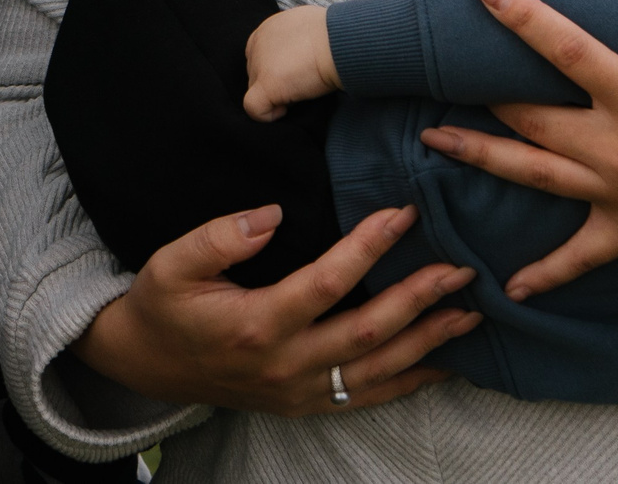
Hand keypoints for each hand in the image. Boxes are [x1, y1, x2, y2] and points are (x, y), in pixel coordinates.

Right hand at [73, 203, 478, 417]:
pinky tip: (444, 363)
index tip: (402, 213)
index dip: (368, 246)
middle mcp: (285, 365)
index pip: (327, 283)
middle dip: (420, 298)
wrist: (147, 366)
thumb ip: (219, 237)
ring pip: (379, 371)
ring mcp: (299, 391)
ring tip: (469, 313)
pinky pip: (368, 397)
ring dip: (429, 343)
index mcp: (255, 325)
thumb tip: (270, 213)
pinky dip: (411, 381)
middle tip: (461, 268)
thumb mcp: (170, 263)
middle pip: (369, 332)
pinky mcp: (306, 404)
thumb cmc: (163, 306)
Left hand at [243, 5, 339, 121]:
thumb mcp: (308, 28)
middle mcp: (257, 44)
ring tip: (299, 93)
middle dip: (276, 83)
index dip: (275, 68)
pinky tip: (285, 109)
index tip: (296, 73)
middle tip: (301, 84)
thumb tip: (303, 52)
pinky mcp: (266, 84)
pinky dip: (267, 114)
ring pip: (255, 90)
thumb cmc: (333, 36)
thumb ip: (295, 39)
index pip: (260, 56)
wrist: (339, 43)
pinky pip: (254, 107)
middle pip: (256, 73)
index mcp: (267, 30)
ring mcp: (258, 65)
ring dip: (275, 96)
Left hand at [420, 0, 617, 300]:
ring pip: (533, 176)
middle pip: (530, 118)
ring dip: (480, 157)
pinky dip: (546, 273)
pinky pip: (579, 257)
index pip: (566, 50)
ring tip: (431, 140)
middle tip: (435, 69)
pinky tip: (511, 287)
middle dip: (481, 93)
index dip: (520, 16)